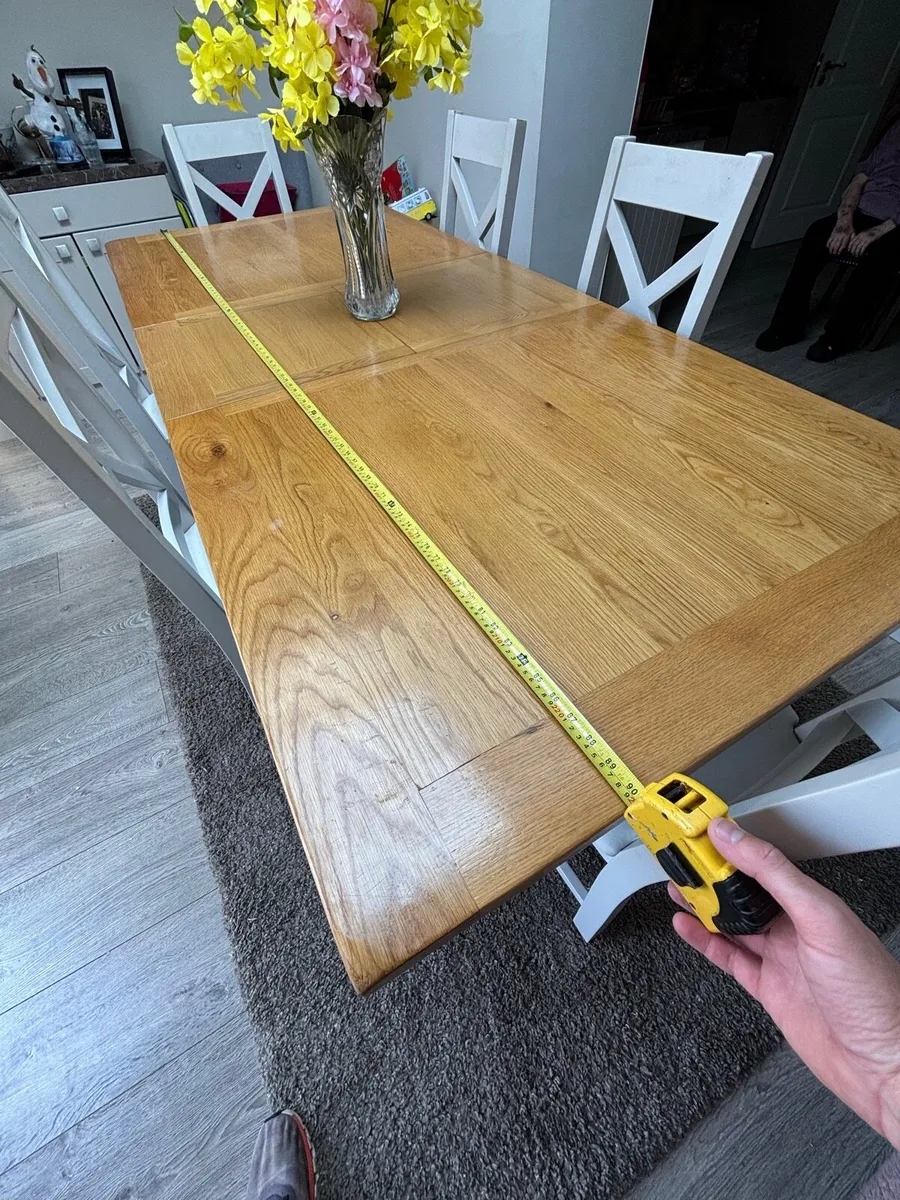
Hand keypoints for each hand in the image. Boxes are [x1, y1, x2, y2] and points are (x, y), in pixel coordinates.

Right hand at [671, 819, 899, 1146]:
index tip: (698, 833)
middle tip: (678, 859)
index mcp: (811, 903)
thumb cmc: (872, 993)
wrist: (881, 1062)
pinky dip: (704, 942)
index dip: (727, 846)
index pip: (759, 863)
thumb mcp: (820, 918)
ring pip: (731, 923)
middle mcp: (795, 927)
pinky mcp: (769, 989)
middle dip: (708, 874)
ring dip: (702, 905)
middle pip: (741, 892)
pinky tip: (688, 927)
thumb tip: (735, 838)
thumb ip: (774, 874)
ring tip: (676, 886)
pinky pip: (729, 958)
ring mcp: (780, 959)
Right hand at [827, 220, 852, 254]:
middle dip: (834, 251)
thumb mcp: (853, 232)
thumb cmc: (849, 226)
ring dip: (831, 249)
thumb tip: (850, 245)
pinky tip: (828, 247)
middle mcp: (840, 237)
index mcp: (846, 237)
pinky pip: (829, 240)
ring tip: (831, 252)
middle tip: (834, 253)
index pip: (842, 245)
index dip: (840, 250)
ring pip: (832, 244)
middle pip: (836, 246)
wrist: (844, 219)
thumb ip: (851, 239)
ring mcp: (836, 235)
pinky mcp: (832, 234)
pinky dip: (828, 244)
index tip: (838, 253)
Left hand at [848, 227, 883, 256]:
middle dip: (853, 250)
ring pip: (858, 247)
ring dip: (856, 252)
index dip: (849, 246)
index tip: (849, 250)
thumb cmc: (872, 232)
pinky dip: (861, 251)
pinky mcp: (869, 241)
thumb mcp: (864, 233)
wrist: (879, 229)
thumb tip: (854, 243)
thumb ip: (859, 237)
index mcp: (859, 234)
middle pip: (854, 245)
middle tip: (852, 254)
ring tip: (856, 255)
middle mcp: (861, 236)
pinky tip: (861, 254)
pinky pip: (863, 247)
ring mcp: (865, 238)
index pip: (852, 241)